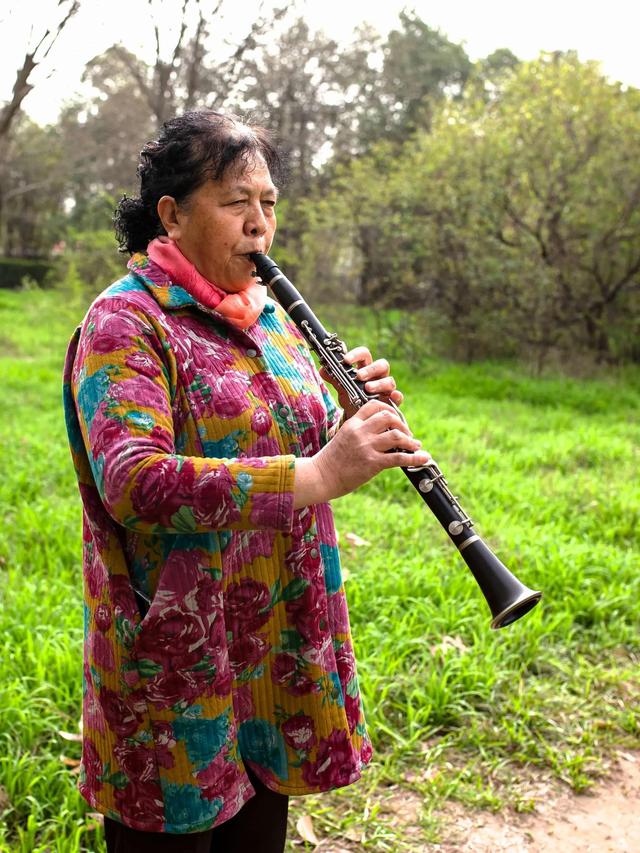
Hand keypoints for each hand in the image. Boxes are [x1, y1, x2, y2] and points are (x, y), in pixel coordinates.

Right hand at [293, 399, 431, 506]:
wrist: (320, 477)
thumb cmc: (331, 461)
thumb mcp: (343, 438)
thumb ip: (359, 433)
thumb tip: (380, 434)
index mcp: (352, 423)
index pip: (374, 406)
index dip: (389, 410)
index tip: (396, 419)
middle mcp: (360, 432)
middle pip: (388, 417)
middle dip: (402, 425)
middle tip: (408, 434)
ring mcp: (366, 447)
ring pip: (396, 436)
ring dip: (410, 441)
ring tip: (415, 446)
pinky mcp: (372, 463)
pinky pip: (398, 458)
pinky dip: (414, 457)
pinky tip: (423, 458)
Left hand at [320, 346, 402, 418]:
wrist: (361, 418)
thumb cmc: (353, 398)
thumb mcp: (343, 389)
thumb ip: (335, 379)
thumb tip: (322, 369)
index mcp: (366, 368)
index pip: (364, 355)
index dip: (356, 355)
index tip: (346, 360)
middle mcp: (378, 376)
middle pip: (381, 365)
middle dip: (370, 369)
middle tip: (359, 376)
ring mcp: (387, 388)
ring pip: (390, 380)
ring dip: (379, 383)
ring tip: (368, 389)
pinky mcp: (392, 401)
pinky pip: (398, 396)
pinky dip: (396, 396)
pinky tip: (392, 397)